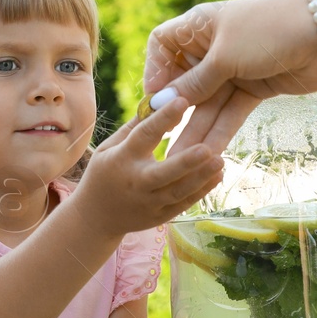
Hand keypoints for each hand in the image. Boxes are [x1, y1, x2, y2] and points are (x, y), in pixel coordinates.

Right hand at [68, 95, 225, 238]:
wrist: (96, 216)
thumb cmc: (104, 172)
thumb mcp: (110, 147)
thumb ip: (134, 127)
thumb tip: (159, 101)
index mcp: (122, 159)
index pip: (145, 135)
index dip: (163, 118)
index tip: (183, 100)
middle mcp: (136, 182)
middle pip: (164, 172)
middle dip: (186, 161)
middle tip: (207, 148)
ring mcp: (149, 202)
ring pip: (178, 191)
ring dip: (201, 177)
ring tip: (220, 161)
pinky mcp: (160, 216)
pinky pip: (183, 204)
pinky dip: (201, 191)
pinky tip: (217, 176)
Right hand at [143, 0, 316, 154]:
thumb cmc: (267, 31)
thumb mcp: (225, 56)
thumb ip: (194, 84)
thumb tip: (159, 103)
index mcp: (198, 28)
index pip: (162, 46)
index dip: (154, 71)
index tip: (152, 99)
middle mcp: (211, 48)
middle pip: (183, 83)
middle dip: (173, 113)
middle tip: (158, 144)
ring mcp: (233, 70)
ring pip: (208, 104)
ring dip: (195, 131)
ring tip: (178, 162)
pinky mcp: (254, 89)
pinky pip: (230, 113)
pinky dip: (221, 132)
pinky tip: (208, 156)